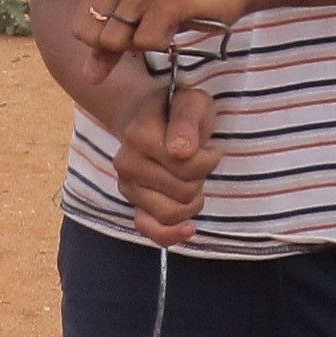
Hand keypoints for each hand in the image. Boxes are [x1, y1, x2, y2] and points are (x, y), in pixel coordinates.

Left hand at [74, 0, 253, 85]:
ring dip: (147, 42)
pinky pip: (148, 43)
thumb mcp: (137, 19)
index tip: (133, 28)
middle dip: (127, 45)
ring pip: (122, 43)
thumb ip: (109, 48)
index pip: (80, 30)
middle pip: (100, 40)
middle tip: (153, 26)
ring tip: (166, 22)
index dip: (104, 43)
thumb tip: (87, 78)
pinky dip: (164, 42)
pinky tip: (178, 22)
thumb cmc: (181, 0)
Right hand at [109, 75, 217, 245]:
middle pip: (184, 190)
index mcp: (139, 134)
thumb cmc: (175, 110)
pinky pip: (151, 230)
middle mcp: (127, 162)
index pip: (187, 164)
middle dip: (201, 177)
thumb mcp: (191, 102)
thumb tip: (181, 151)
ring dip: (192, 201)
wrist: (148, 118)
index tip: (206, 146)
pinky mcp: (133, 205)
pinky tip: (188, 227)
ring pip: (172, 212)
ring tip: (192, 180)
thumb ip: (186, 120)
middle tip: (197, 160)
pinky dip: (171, 234)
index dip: (209, 158)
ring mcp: (128, 187)